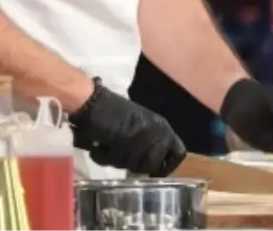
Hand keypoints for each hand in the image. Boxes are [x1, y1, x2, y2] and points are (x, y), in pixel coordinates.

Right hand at [68, 79, 186, 176]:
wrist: (93, 101)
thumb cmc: (115, 111)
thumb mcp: (141, 125)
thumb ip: (150, 144)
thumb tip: (153, 168)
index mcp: (163, 127)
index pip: (178, 153)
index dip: (167, 166)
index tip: (152, 172)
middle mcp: (156, 132)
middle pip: (153, 165)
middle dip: (135, 166)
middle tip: (121, 156)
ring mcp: (140, 137)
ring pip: (133, 166)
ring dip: (117, 160)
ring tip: (108, 146)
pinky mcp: (123, 141)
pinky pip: (115, 162)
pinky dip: (104, 157)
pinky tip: (99, 146)